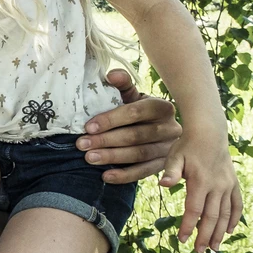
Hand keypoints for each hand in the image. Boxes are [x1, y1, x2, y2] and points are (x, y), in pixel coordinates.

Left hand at [78, 69, 180, 183]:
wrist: (154, 128)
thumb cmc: (137, 110)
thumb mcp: (131, 96)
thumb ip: (122, 84)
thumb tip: (111, 75)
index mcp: (162, 107)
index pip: (135, 113)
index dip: (110, 119)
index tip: (88, 127)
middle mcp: (170, 128)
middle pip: (136, 136)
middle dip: (106, 140)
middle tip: (82, 144)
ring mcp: (168, 148)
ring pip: (139, 154)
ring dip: (112, 157)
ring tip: (89, 158)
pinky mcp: (163, 165)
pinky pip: (143, 172)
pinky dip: (124, 175)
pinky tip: (105, 176)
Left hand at [160, 127, 242, 251]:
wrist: (210, 132)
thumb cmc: (187, 145)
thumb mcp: (175, 156)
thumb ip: (170, 171)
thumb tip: (163, 184)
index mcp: (201, 181)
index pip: (194, 210)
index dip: (188, 226)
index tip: (182, 240)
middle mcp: (217, 186)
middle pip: (211, 216)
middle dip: (205, 235)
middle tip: (199, 251)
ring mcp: (227, 185)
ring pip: (225, 213)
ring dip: (220, 231)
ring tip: (215, 247)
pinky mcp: (233, 183)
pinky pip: (237, 204)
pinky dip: (234, 218)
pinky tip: (229, 230)